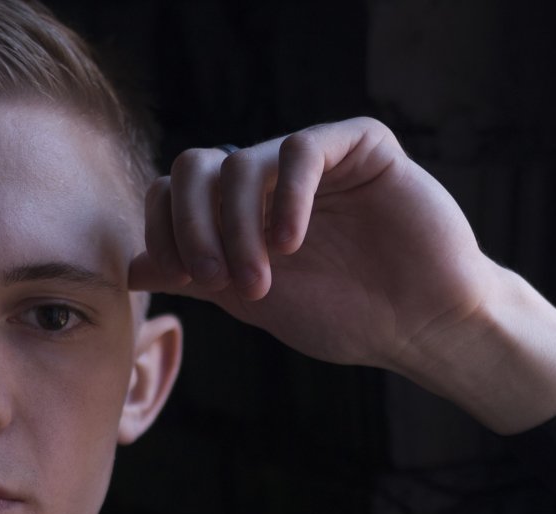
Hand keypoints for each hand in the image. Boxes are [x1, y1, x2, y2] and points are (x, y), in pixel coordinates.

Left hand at [127, 117, 555, 433]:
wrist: (424, 326)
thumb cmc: (349, 318)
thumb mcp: (255, 302)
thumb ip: (197, 276)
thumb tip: (131, 266)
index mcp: (244, 208)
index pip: (176, 189)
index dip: (164, 228)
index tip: (180, 277)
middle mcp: (273, 177)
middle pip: (196, 165)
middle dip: (192, 225)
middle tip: (215, 278)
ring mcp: (316, 159)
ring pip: (242, 161)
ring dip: (236, 227)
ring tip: (260, 281)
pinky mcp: (361, 146)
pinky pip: (302, 148)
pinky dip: (287, 196)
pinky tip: (291, 243)